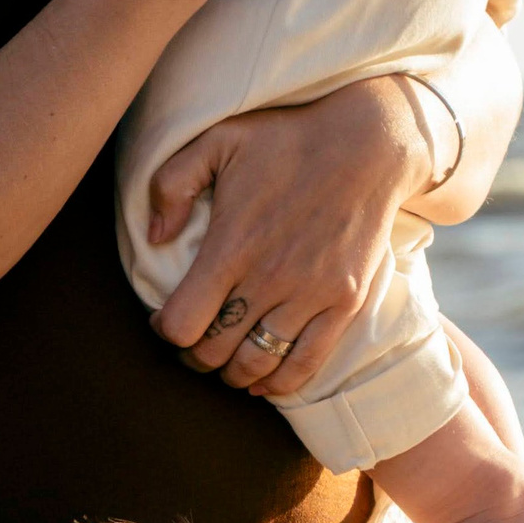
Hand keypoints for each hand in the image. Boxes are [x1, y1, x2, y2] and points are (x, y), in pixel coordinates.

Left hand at [147, 75, 430, 396]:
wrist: (369, 142)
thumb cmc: (286, 140)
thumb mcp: (216, 140)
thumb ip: (170, 184)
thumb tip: (155, 238)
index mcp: (231, 247)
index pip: (181, 325)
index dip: (165, 331)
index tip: (165, 322)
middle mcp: (268, 279)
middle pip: (213, 352)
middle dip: (194, 356)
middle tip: (194, 344)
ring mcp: (309, 295)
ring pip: (254, 365)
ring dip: (231, 373)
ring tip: (225, 360)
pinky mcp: (344, 303)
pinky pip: (304, 364)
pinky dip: (278, 383)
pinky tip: (262, 379)